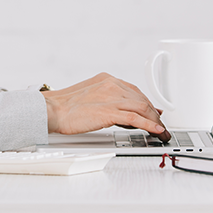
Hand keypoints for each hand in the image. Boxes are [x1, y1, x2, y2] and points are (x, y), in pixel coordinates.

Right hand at [43, 72, 168, 141]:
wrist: (51, 110)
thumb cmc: (65, 107)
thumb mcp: (90, 96)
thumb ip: (108, 101)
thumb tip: (123, 112)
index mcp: (106, 79)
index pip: (134, 91)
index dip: (148, 103)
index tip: (155, 113)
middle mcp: (111, 85)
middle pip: (141, 99)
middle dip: (154, 114)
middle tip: (161, 126)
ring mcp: (111, 97)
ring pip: (142, 107)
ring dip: (155, 121)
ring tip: (161, 133)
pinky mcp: (109, 111)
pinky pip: (136, 117)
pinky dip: (149, 124)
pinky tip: (156, 131)